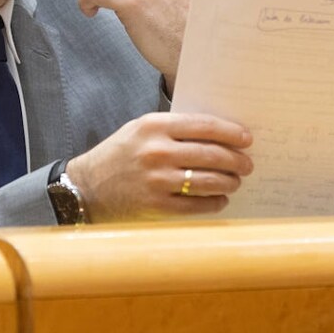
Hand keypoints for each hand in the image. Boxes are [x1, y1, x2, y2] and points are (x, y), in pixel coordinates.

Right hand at [65, 112, 253, 220]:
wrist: (87, 187)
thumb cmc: (120, 154)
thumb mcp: (141, 129)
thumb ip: (174, 128)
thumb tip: (219, 134)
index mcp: (154, 126)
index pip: (205, 126)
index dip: (232, 133)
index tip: (247, 139)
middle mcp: (157, 152)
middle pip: (212, 154)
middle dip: (237, 160)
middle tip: (247, 164)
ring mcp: (157, 180)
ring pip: (209, 180)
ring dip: (229, 181)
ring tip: (235, 181)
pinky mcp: (157, 206)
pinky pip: (197, 204)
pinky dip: (215, 202)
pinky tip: (220, 199)